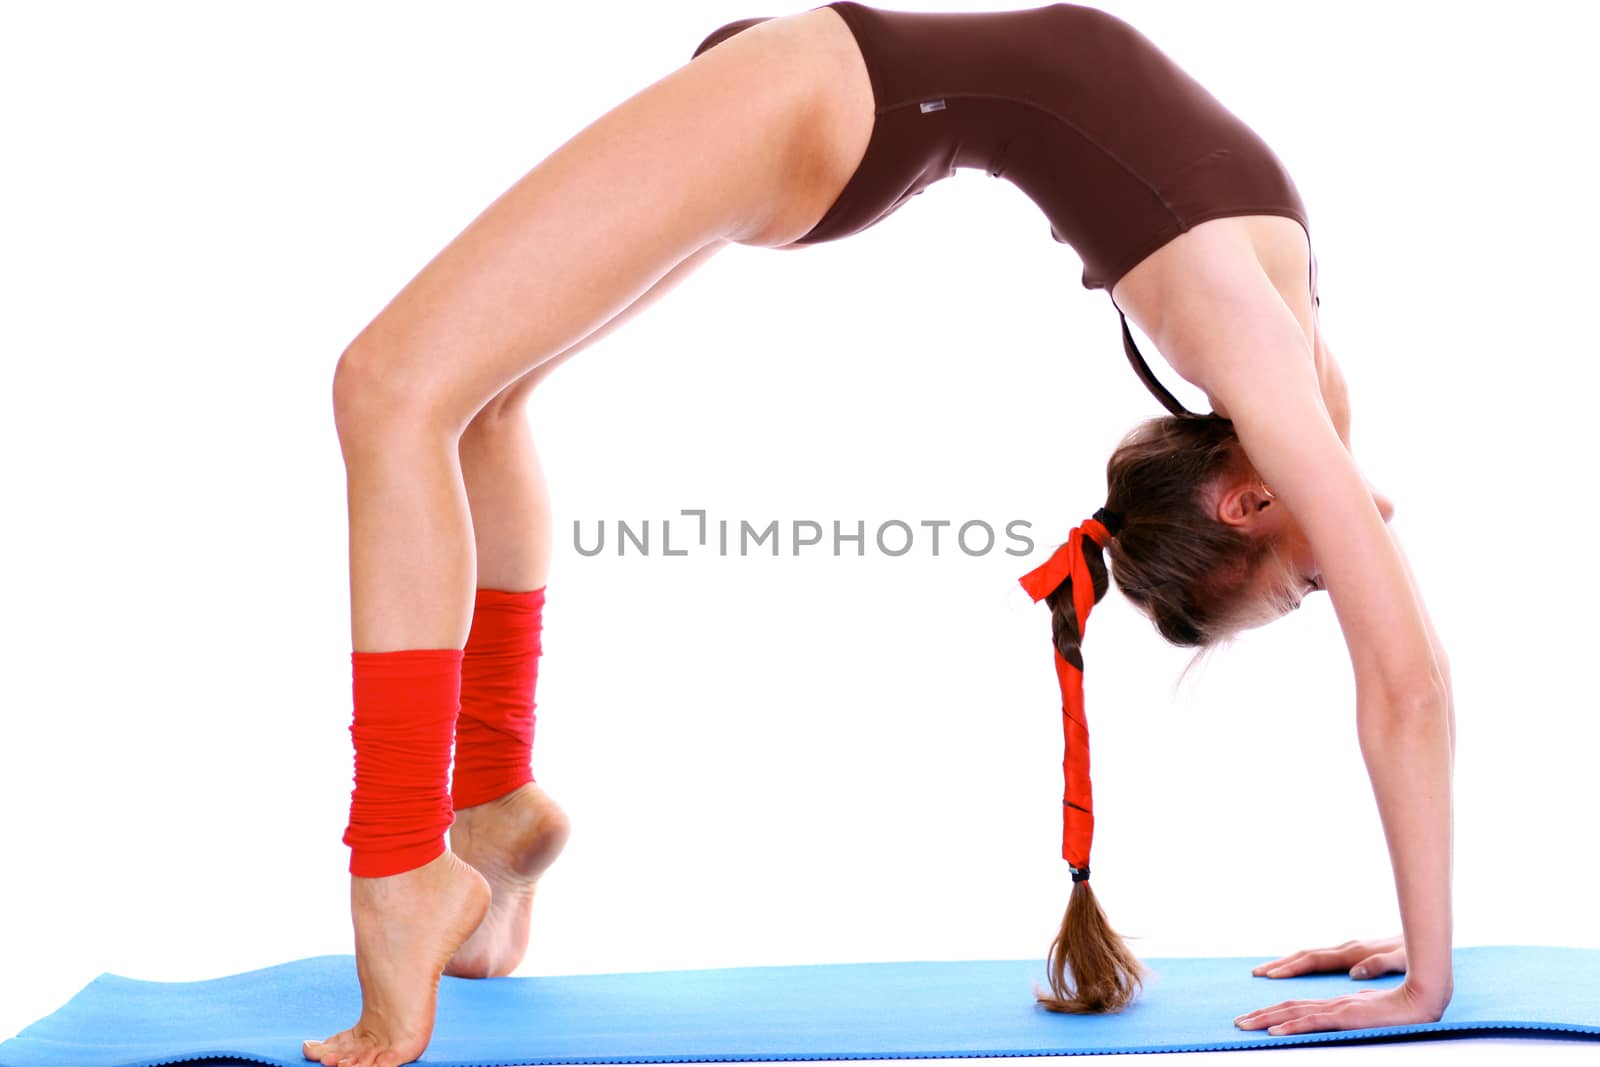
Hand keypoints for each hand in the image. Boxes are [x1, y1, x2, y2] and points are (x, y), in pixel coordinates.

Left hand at [1234, 979, 1442, 1036]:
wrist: (1424, 998)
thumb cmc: (1402, 1006)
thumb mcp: (1371, 1012)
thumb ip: (1354, 1011)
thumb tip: (1341, 1012)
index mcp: (1335, 1003)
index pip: (1297, 1007)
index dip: (1274, 1012)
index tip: (1254, 1018)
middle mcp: (1331, 1003)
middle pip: (1288, 1007)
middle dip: (1260, 1015)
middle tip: (1237, 1023)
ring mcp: (1337, 1009)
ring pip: (1293, 1013)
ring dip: (1266, 1020)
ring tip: (1244, 1025)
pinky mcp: (1346, 1016)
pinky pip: (1313, 1022)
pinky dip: (1291, 1027)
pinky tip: (1275, 1033)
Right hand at [1251, 936, 1405, 980]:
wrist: (1427, 940)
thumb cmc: (1417, 954)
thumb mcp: (1403, 960)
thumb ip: (1380, 964)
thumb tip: (1355, 972)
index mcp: (1353, 953)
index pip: (1314, 960)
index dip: (1292, 967)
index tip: (1271, 974)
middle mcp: (1347, 949)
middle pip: (1306, 955)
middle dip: (1280, 964)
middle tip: (1255, 972)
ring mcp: (1349, 950)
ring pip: (1311, 955)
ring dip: (1288, 962)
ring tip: (1267, 971)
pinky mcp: (1354, 953)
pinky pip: (1321, 958)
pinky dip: (1303, 962)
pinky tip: (1297, 968)